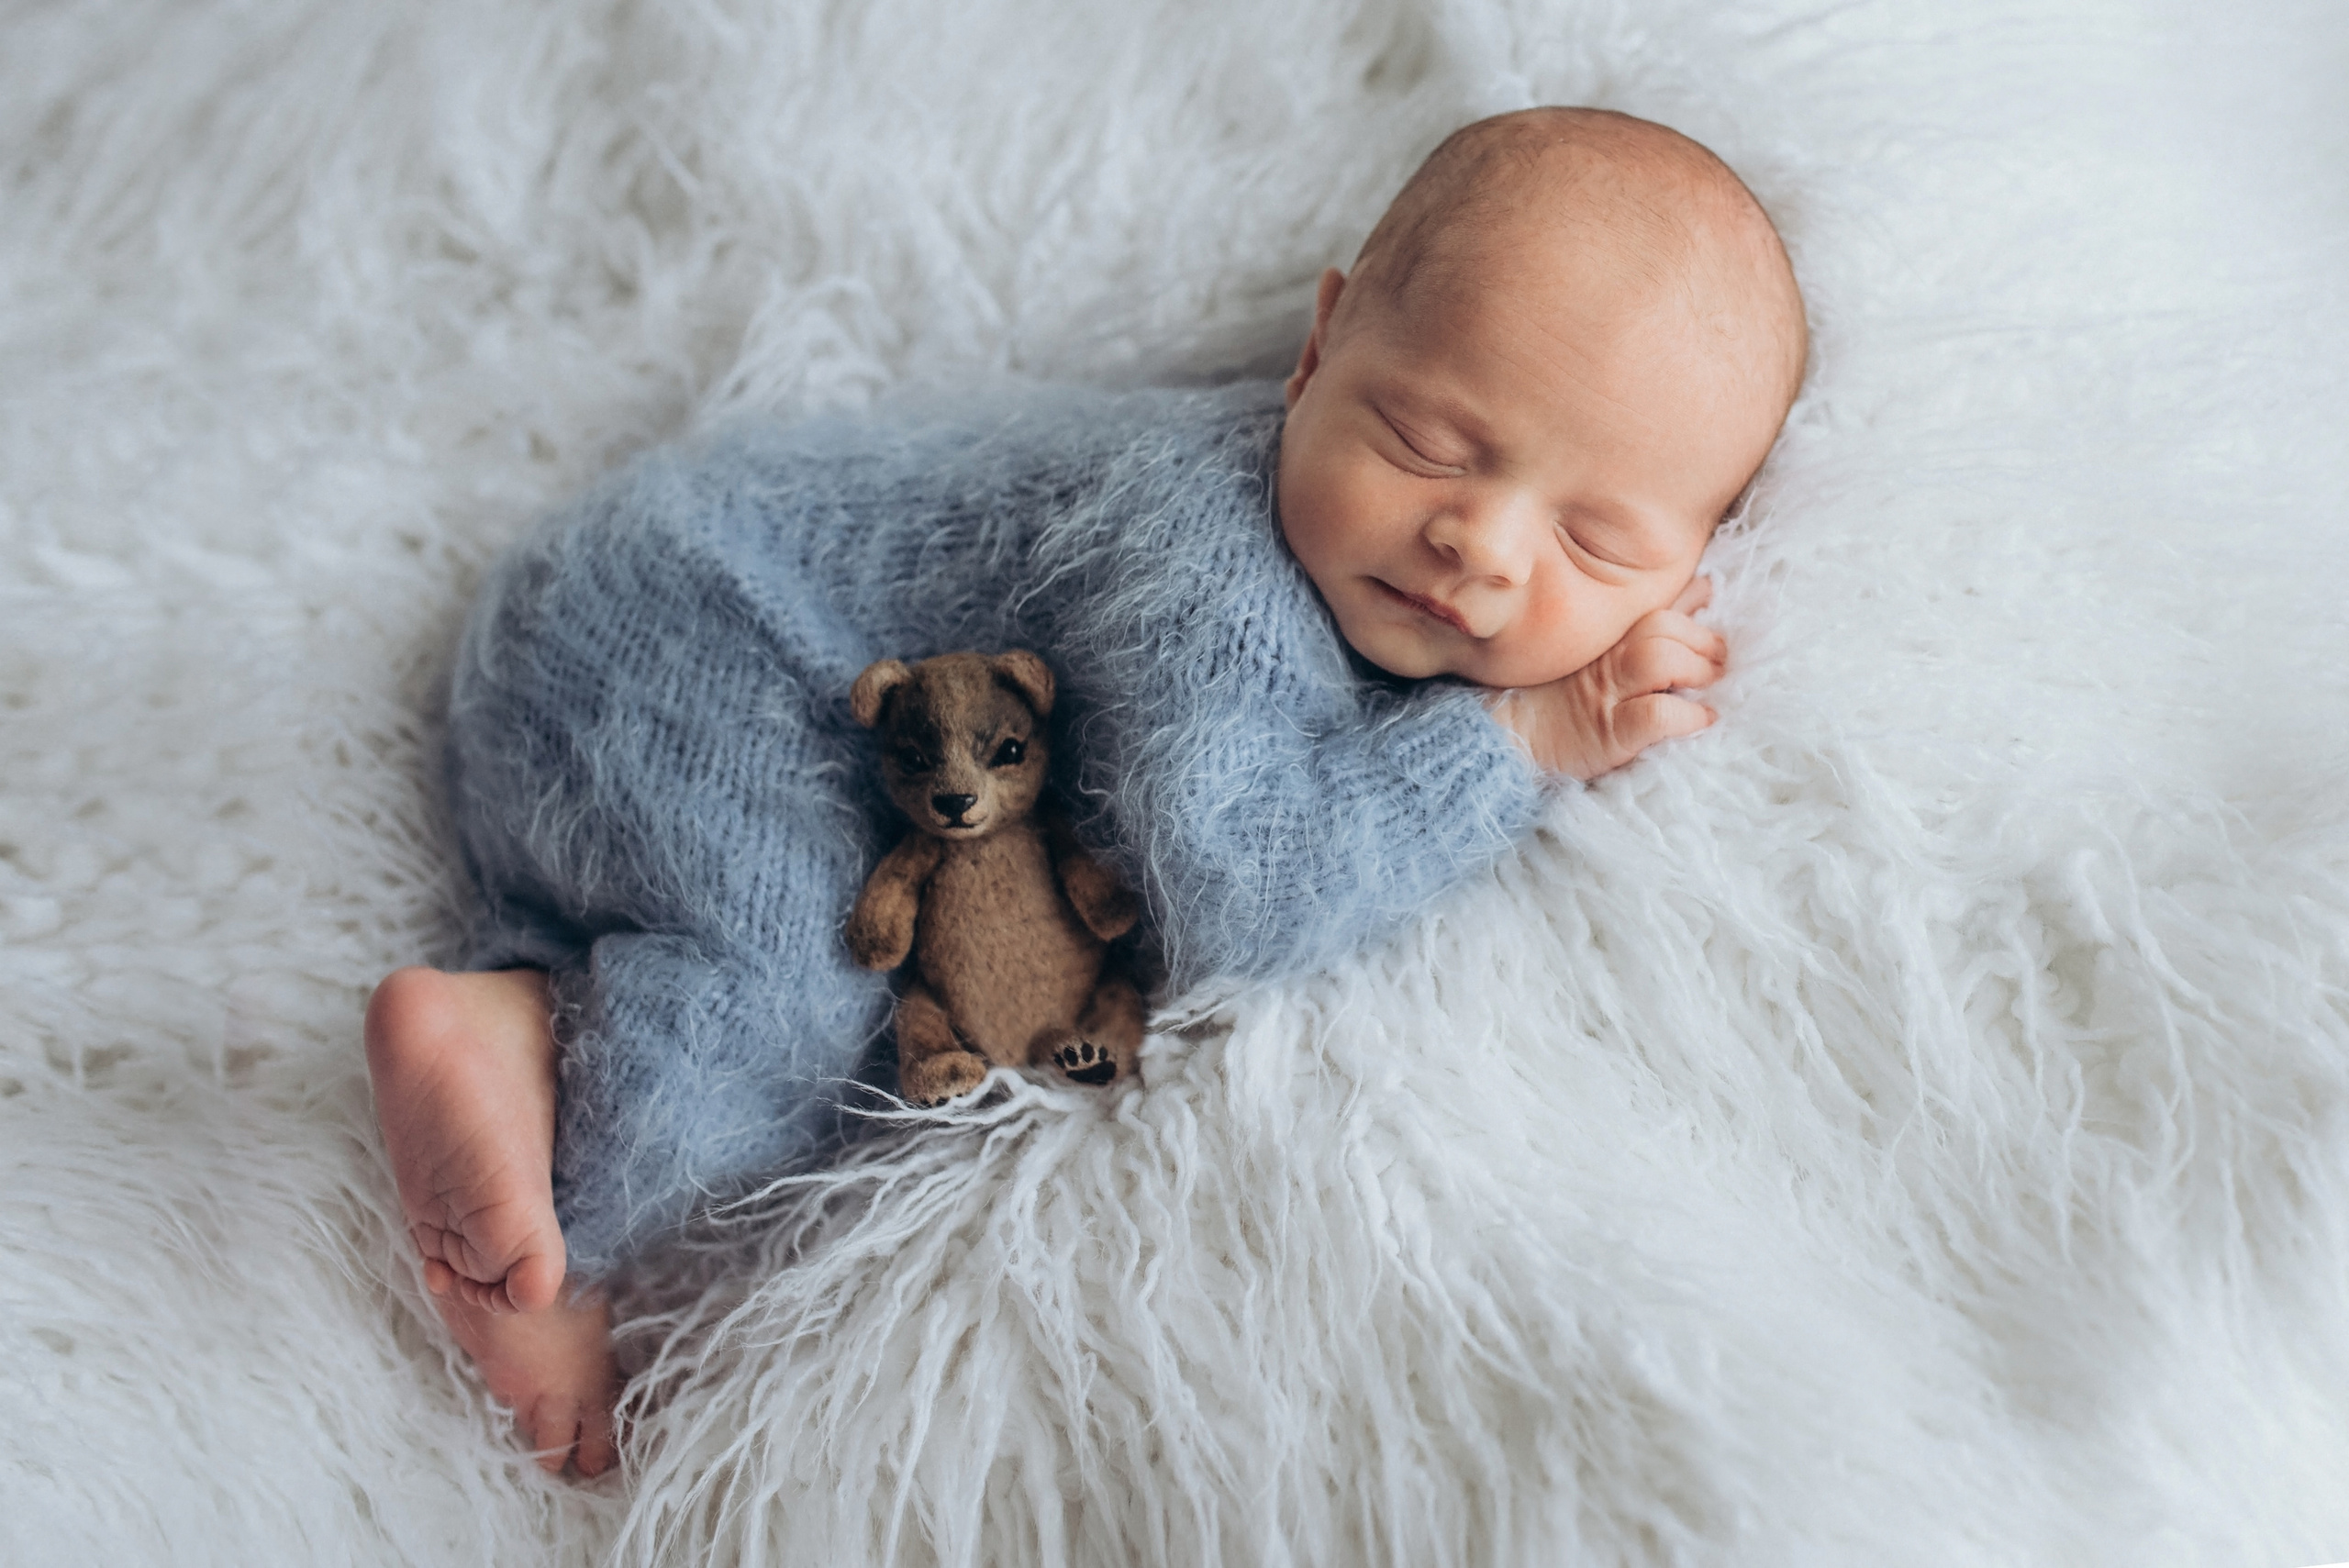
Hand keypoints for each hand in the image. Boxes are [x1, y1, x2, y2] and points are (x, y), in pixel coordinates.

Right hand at [1491, 577, 1726, 779]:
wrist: (1512, 737)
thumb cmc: (1557, 696)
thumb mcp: (1597, 651)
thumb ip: (1644, 624)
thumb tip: (1702, 589)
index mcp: (1605, 636)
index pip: (1656, 604)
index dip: (1692, 599)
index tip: (1711, 602)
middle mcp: (1607, 658)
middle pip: (1663, 625)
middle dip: (1702, 638)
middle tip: (1720, 659)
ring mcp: (1608, 694)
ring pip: (1660, 658)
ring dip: (1696, 668)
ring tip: (1712, 683)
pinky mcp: (1611, 732)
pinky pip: (1655, 715)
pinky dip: (1687, 716)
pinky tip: (1701, 719)